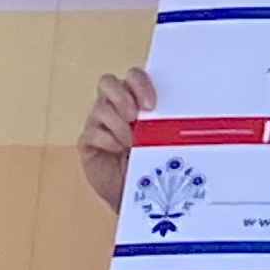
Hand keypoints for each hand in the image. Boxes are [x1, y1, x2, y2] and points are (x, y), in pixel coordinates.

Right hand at [79, 68, 155, 211]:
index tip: (151, 104)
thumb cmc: (154, 161)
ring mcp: (98, 121)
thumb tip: (182, 119)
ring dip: (119, 126)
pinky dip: (108, 141)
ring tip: (131, 143)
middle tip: (134, 117)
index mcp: (136, 98)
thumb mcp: (167, 140)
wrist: (138, 192)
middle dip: (122, 97)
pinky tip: (118, 151)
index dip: (140, 84)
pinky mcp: (87, 140)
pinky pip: (92, 132)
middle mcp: (114, 105)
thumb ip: (168, 124)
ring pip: (100, 108)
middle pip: (108, 82)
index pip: (134, 76)